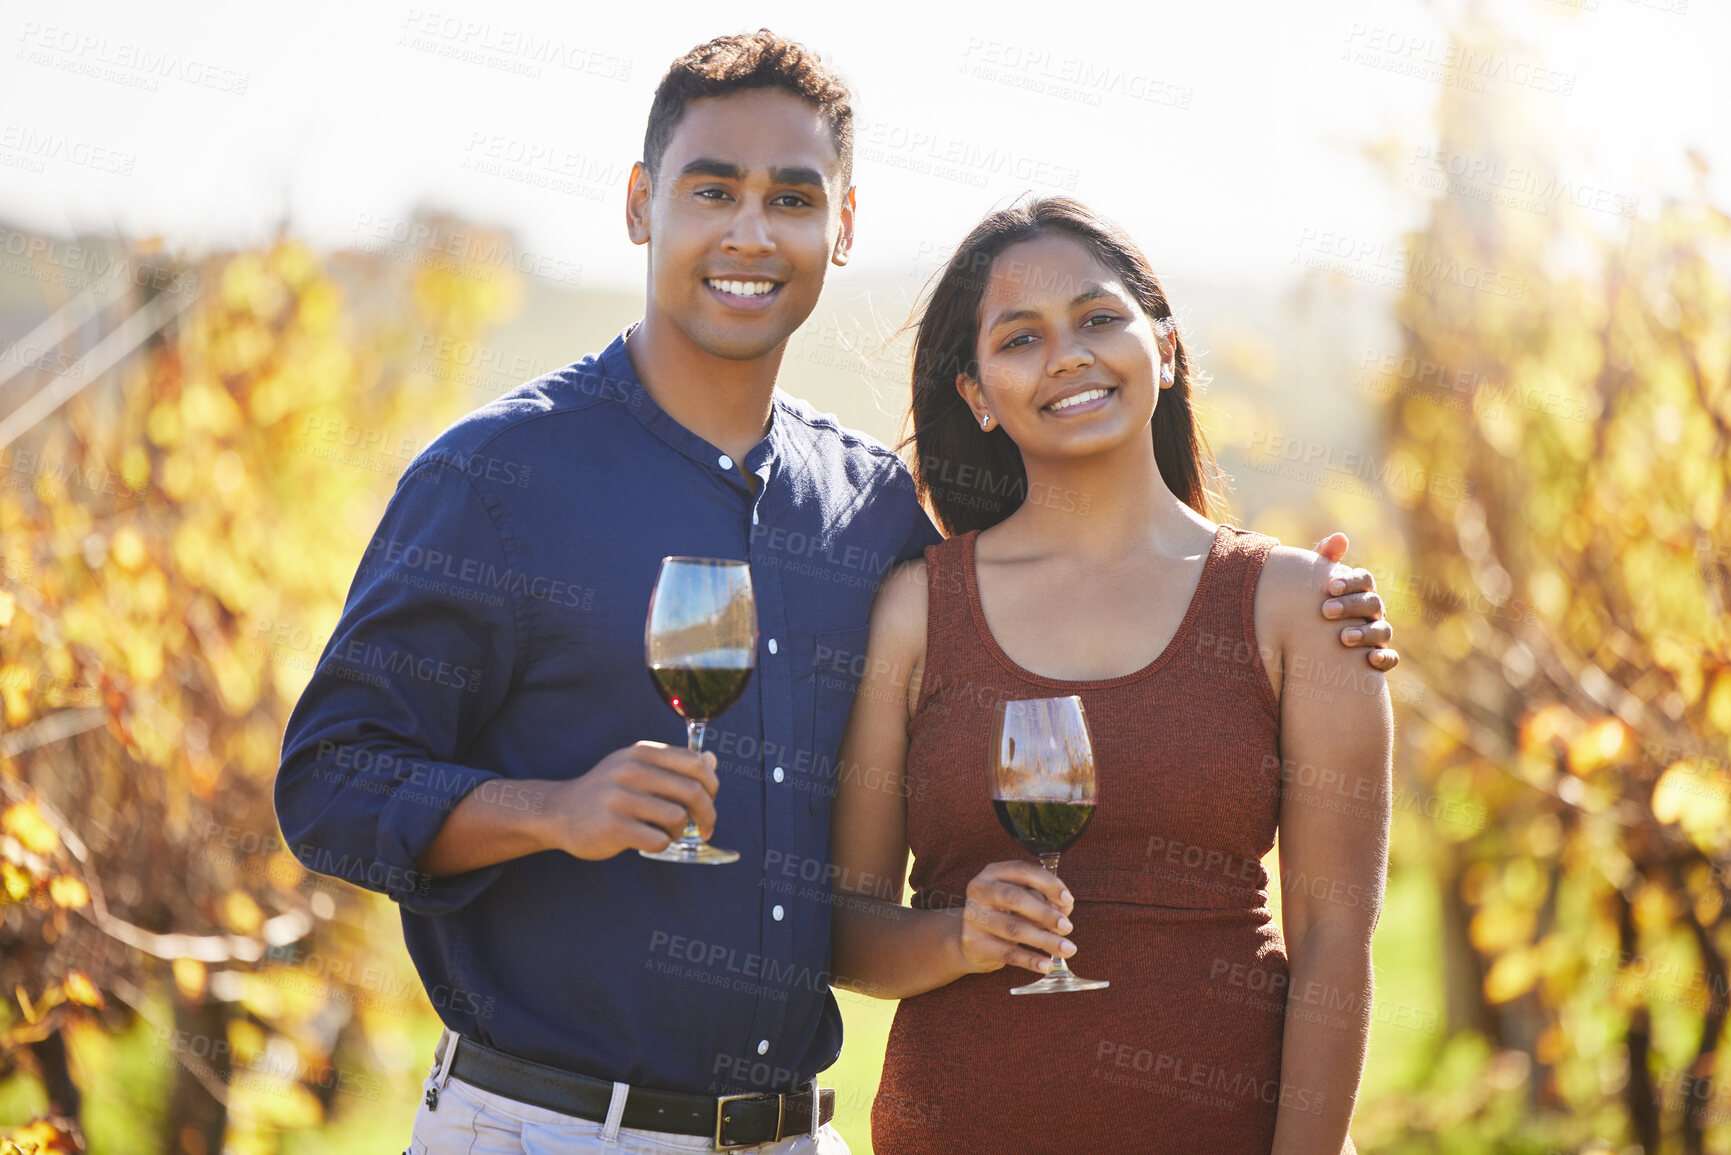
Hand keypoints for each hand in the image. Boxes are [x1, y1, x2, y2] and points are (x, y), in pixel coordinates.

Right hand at [541, 741, 719, 859]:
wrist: (559, 812)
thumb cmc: (607, 791)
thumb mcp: (637, 767)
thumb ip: (674, 764)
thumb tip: (713, 760)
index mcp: (642, 752)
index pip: (696, 763)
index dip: (712, 785)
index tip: (711, 801)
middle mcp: (631, 770)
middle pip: (693, 791)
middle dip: (708, 814)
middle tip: (706, 828)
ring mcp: (620, 798)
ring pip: (678, 817)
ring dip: (680, 831)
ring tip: (666, 833)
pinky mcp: (613, 827)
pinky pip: (659, 840)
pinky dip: (662, 844)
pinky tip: (649, 841)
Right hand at [957, 860, 1075, 975]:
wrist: (972, 940)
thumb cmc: (1004, 914)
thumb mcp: (1023, 900)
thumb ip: (1044, 899)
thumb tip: (1065, 908)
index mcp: (994, 872)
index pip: (1023, 871)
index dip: (1048, 884)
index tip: (1068, 900)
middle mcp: (980, 890)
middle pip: (1014, 898)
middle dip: (1045, 913)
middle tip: (1067, 927)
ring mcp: (973, 917)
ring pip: (1013, 928)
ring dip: (1044, 939)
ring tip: (1066, 948)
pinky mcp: (974, 943)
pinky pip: (1007, 953)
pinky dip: (1030, 960)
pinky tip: (1046, 965)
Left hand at [1314, 533, 1398, 671]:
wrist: (1306, 640)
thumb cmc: (1312, 604)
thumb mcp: (1313, 583)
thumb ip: (1324, 559)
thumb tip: (1340, 537)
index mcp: (1359, 590)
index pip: (1364, 580)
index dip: (1350, 582)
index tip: (1330, 588)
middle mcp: (1373, 611)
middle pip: (1372, 604)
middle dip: (1351, 606)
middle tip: (1325, 611)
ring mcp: (1378, 634)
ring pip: (1382, 631)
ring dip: (1366, 633)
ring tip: (1344, 638)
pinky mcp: (1379, 657)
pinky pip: (1390, 658)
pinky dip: (1385, 658)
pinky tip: (1371, 660)